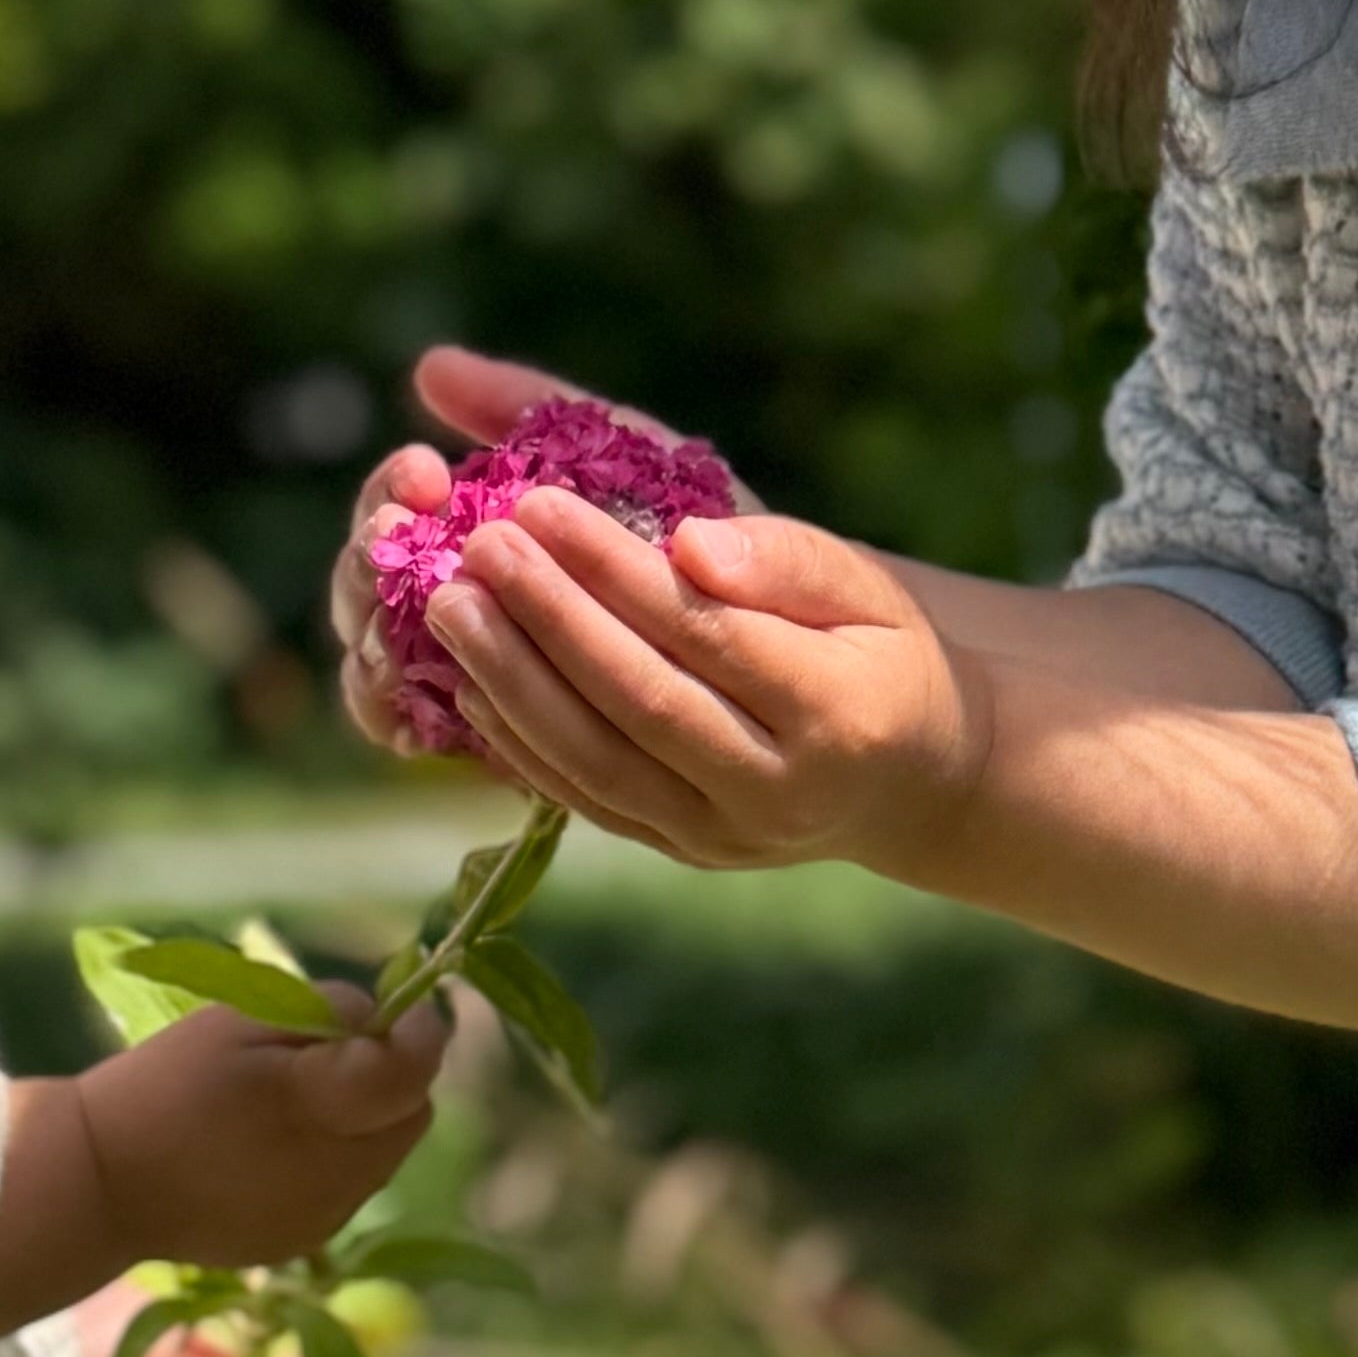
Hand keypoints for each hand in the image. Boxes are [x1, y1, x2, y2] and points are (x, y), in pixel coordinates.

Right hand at [77, 983, 447, 1276]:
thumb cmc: (167, 1083)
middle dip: (391, 1081)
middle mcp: (336, 1172)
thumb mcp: (242, 1018)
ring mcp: (324, 1217)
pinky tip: (276, 1150)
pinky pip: (351, 1190)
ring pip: (386, 1156)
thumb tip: (388, 1027)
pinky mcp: (305, 1241)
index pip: (413, 1072)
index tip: (403, 1010)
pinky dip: (334, 1163)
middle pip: (412, 1116)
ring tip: (297, 1105)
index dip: (419, 1034)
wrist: (103, 1181)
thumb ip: (329, 1013)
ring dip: (365, 1124)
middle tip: (333, 1059)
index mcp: (316, 1106)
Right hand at [326, 346, 737, 761]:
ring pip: (373, 659)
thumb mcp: (645, 459)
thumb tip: (432, 367)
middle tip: (400, 544)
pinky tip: (417, 712)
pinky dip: (395, 714)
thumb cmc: (722, 529)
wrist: (817, 638)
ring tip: (405, 630)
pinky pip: (414, 728)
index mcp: (482, 517)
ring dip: (372, 641)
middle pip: (367, 582)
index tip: (421, 475)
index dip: (387, 494)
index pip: (395, 505)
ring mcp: (474, 664)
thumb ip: (544, 409)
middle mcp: (460, 590)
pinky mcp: (501, 733)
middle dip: (369, 563)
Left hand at [404, 491, 980, 873]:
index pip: (705, 635)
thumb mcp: (867, 585)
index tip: (538, 504)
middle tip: (476, 548)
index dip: (615, 572)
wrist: (908, 774)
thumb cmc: (881, 650)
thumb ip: (784, 557)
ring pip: (599, 763)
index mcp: (839, 712)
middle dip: (547, 621)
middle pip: (641, 702)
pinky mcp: (680, 851)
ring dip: (512, 683)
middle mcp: (779, 790)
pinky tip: (469, 678)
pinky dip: (519, 740)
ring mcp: (724, 836)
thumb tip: (688, 544)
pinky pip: (585, 798)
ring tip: (449, 605)